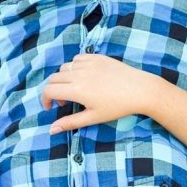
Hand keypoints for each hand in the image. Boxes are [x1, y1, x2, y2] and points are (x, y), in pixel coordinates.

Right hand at [40, 54, 158, 133]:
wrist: (140, 90)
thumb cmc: (118, 107)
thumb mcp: (93, 117)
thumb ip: (70, 123)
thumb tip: (51, 130)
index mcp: (76, 90)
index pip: (49, 90)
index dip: (45, 100)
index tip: (51, 107)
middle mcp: (79, 74)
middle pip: (54, 78)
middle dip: (54, 90)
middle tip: (66, 102)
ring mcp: (88, 63)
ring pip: (64, 67)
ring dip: (64, 78)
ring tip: (76, 89)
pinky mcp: (97, 57)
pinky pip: (77, 59)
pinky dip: (75, 67)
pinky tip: (85, 77)